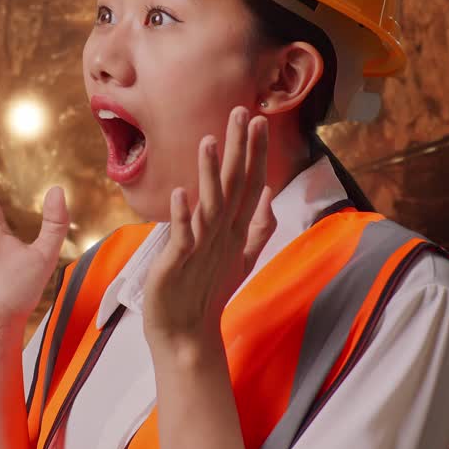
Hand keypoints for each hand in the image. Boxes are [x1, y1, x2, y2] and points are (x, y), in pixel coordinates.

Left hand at [142, 106, 275, 350]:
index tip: (259, 119)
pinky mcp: (178, 263)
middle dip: (239, 150)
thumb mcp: (239, 257)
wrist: (186, 334)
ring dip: (210, 174)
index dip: (255, 153)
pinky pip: (182, 235)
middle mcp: (222, 235)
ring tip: (208, 141)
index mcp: (234, 231)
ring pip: (210, 205)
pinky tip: (181, 192)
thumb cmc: (207, 293)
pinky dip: (182, 215)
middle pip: (235, 187)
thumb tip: (270, 196)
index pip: (251, 184)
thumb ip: (258, 227)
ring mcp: (202, 248)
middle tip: (243, 113)